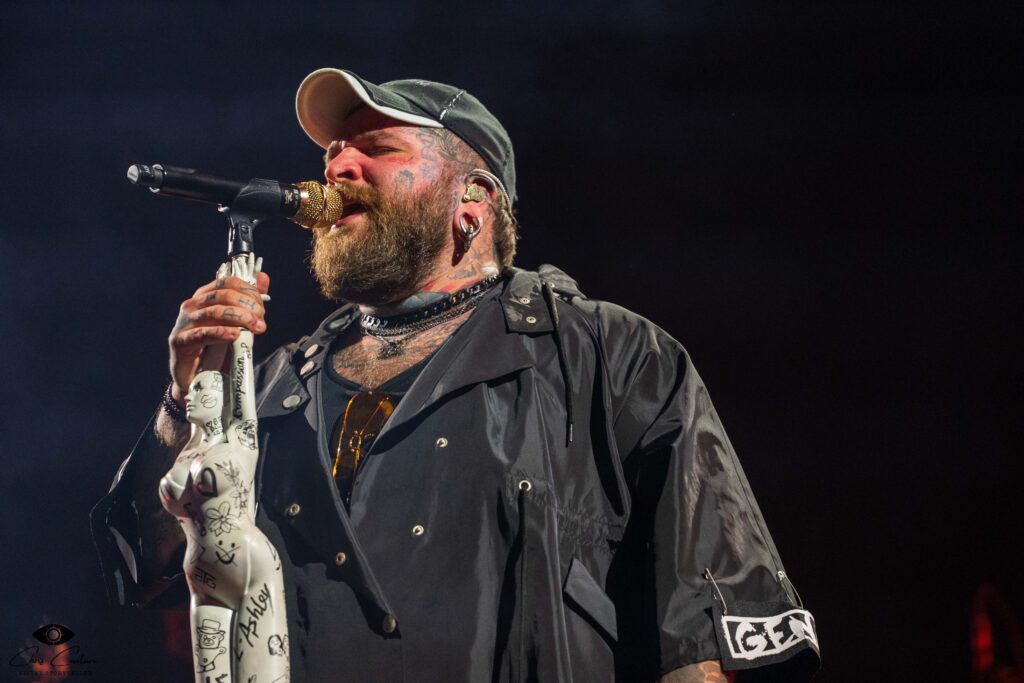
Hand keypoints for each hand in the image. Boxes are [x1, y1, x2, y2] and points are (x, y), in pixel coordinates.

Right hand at [168, 272, 269, 405]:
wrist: (195, 377)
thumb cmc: (216, 348)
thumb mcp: (236, 323)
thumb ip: (249, 300)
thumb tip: (263, 277)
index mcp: (204, 297)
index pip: (227, 282)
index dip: (248, 290)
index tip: (262, 306)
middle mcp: (192, 306)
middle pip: (223, 296)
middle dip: (247, 305)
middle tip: (261, 320)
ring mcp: (184, 323)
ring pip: (215, 312)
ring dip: (240, 319)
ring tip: (256, 328)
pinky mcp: (180, 341)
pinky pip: (202, 334)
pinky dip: (221, 333)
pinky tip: (235, 335)